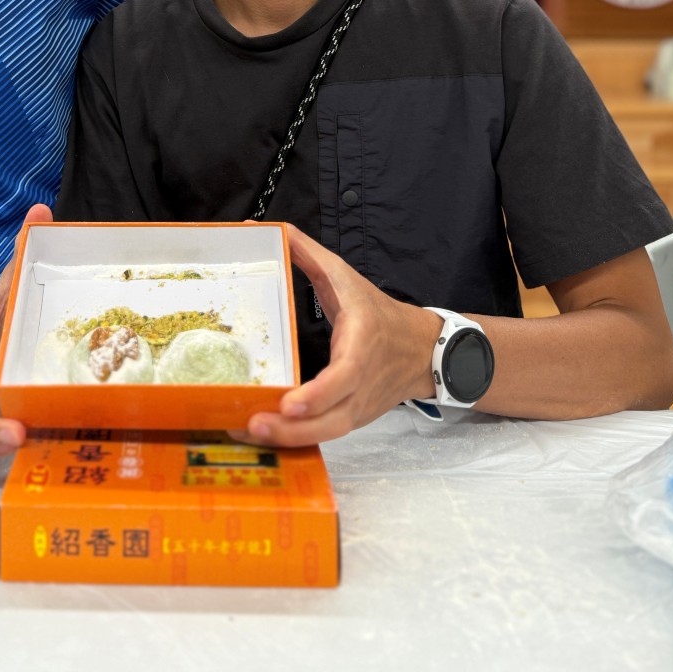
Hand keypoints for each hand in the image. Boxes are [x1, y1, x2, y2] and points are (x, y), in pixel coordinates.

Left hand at [243, 225, 439, 446]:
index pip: (345, 376)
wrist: (423, 350)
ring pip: (327, 435)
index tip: (290, 404)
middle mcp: (361, 384)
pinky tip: (264, 438)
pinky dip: (297, 441)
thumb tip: (262, 230)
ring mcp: (358, 408)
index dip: (319, 394)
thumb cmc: (377, 312)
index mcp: (362, 345)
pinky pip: (324, 436)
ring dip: (288, 440)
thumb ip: (305, 252)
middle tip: (253, 425)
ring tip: (249, 434)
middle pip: (331, 420)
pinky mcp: (351, 420)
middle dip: (292, 430)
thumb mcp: (343, 276)